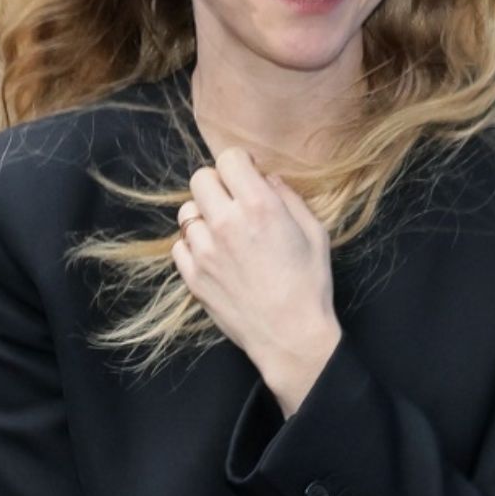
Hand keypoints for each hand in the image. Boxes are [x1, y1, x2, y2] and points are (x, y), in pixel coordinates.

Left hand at [172, 148, 340, 415]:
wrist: (290, 336)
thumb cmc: (310, 285)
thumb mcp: (315, 233)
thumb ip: (290, 198)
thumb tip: (268, 179)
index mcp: (259, 206)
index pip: (229, 159)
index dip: (240, 164)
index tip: (248, 175)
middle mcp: (225, 222)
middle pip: (200, 178)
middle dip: (218, 184)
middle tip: (234, 201)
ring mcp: (204, 250)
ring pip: (187, 211)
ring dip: (204, 214)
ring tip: (223, 231)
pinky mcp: (192, 275)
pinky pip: (180, 245)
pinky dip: (194, 245)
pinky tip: (214, 255)